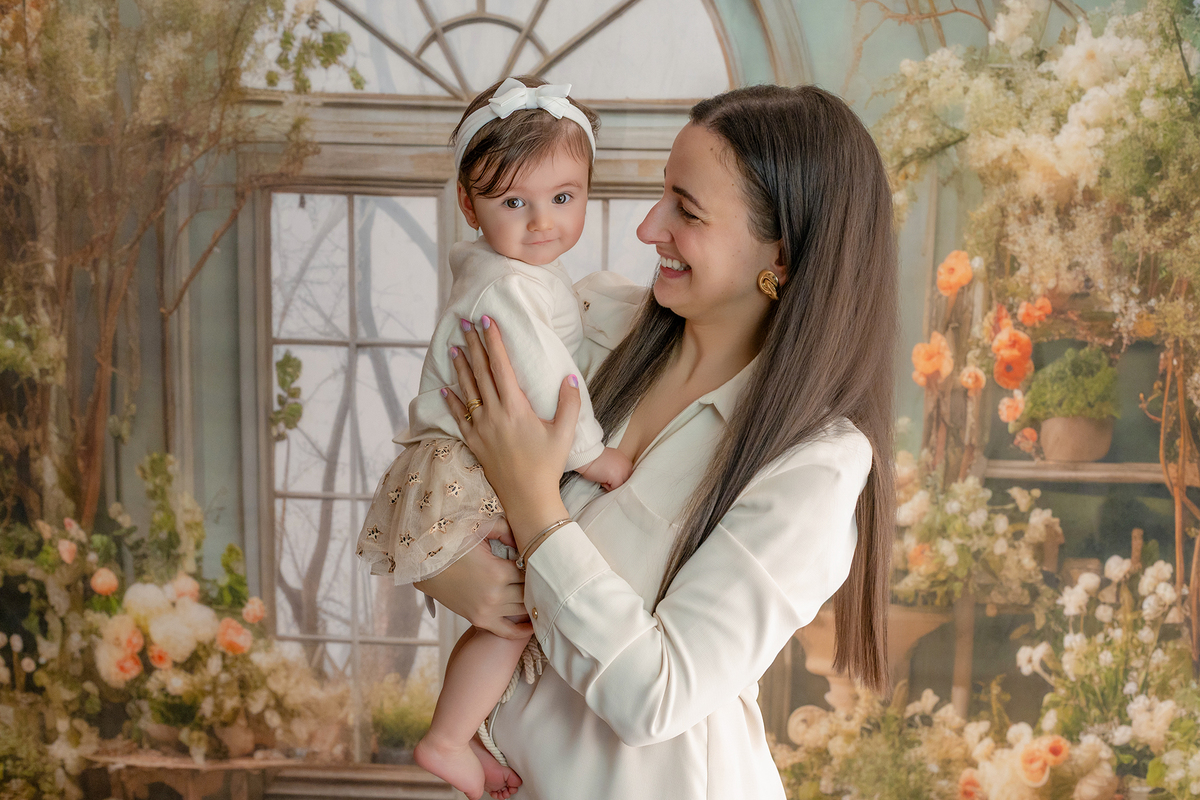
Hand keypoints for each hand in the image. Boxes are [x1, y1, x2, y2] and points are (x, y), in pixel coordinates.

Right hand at [414, 540, 532, 639]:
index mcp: (499, 571)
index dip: (535, 566)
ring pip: (523, 610)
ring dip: (531, 602)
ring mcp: (488, 610)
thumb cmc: (452, 546)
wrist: (426, 567)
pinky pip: (508, 632)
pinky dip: (522, 630)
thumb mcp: (478, 530)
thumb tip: (522, 539)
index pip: (530, 572)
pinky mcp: (480, 620)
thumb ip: (504, 529)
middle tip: (540, 578)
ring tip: (540, 596)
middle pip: (529, 591)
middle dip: (535, 584)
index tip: (537, 561)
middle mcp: (496, 594)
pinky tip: (532, 625)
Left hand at [443, 316, 575, 550]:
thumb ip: (569, 404)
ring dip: (460, 367)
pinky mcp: (474, 442)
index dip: (493, 342)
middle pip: (481, 372)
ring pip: (467, 390)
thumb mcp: (564, 433)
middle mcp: (494, 414)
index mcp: (515, 408)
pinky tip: (445, 388)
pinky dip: (451, 401)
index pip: (501, 366)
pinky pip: (458, 417)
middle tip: (464, 323)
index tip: (487, 322)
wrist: (527, 498)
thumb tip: (569, 378)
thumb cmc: (548, 465)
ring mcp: (480, 428)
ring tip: (453, 347)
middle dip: (473, 345)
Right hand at [576, 447, 632, 491]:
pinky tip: (602, 480)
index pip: (628, 473)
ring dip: (613, 484)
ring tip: (604, 478)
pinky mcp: (617, 478)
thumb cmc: (594, 458)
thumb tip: (616, 474)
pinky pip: (615, 488)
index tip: (610, 475)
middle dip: (617, 481)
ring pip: (622, 484)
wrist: (587, 457)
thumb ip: (617, 465)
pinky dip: (607, 487)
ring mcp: (623, 471)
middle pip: (626, 479)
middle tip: (606, 477)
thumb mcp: (611, 459)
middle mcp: (626, 464)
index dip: (619, 477)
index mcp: (625, 459)